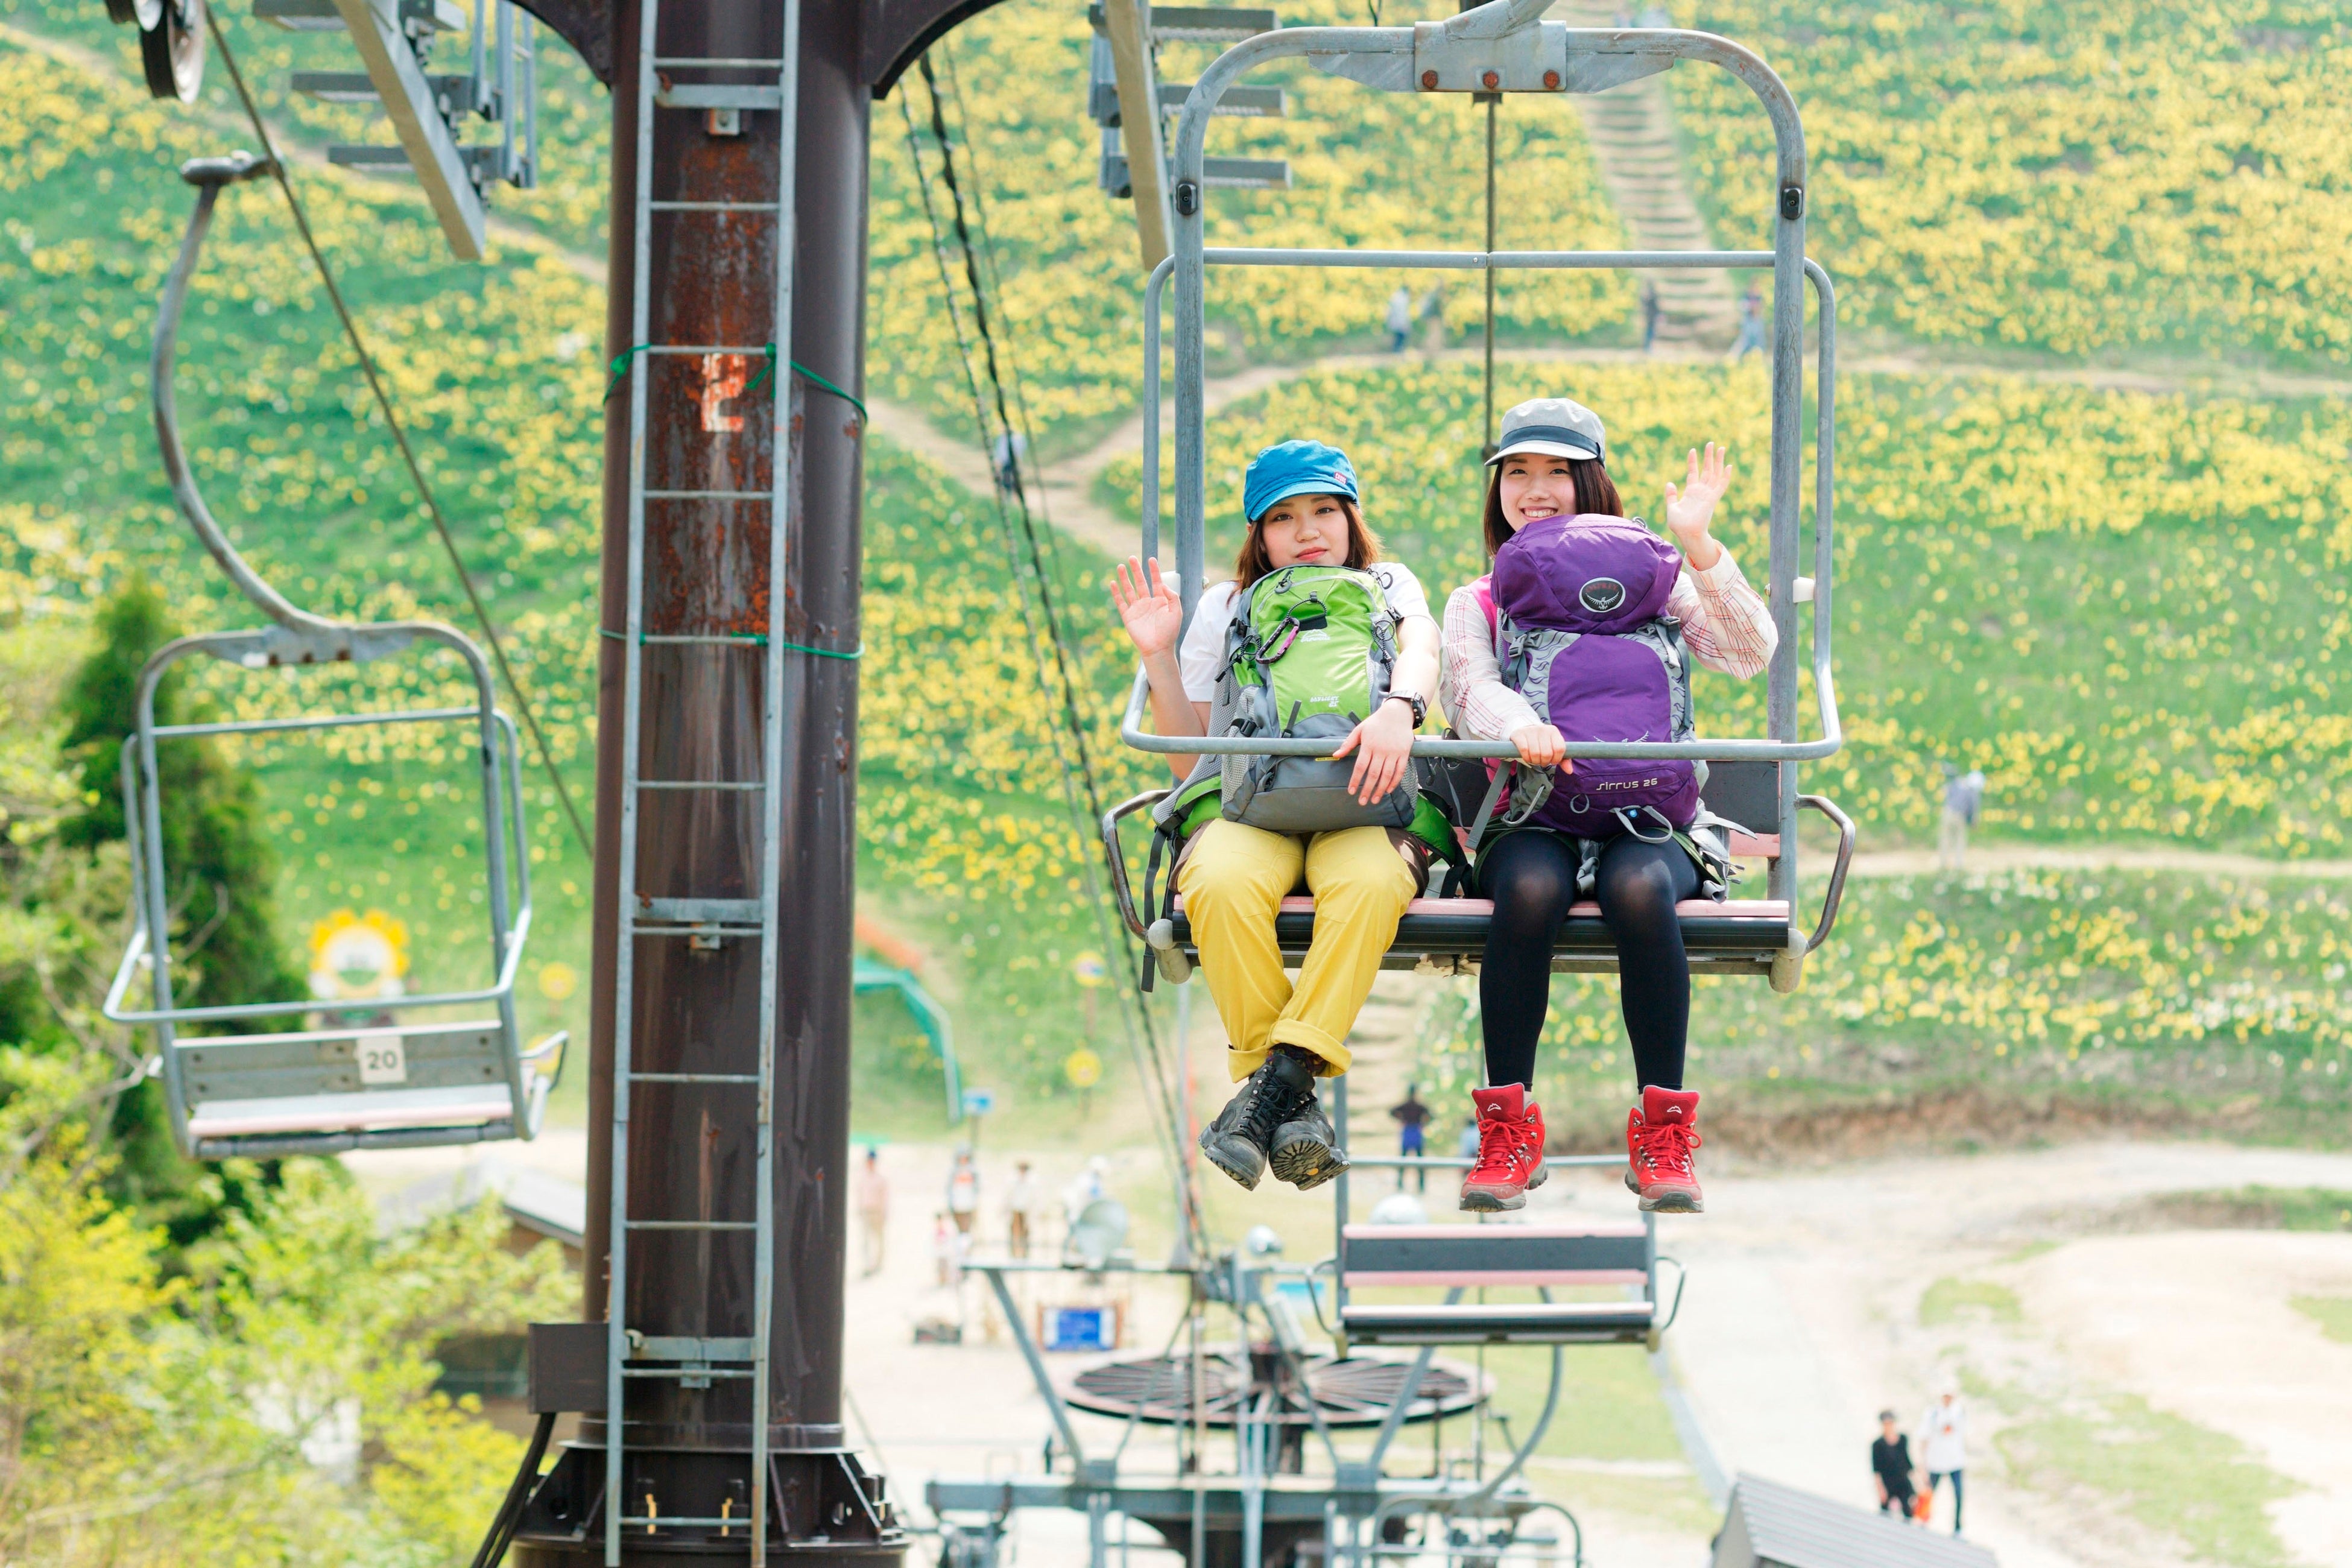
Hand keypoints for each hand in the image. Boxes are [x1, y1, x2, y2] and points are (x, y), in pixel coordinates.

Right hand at [1110, 556, 1182, 657]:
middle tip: (1132, 558)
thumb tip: (1163, 585)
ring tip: (1121, 566)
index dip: (1154, 570)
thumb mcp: (1176, 612)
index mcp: (1160, 601)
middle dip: (1136, 570)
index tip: (1151, 559)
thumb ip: (1172, 596)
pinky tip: (1113, 583)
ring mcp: (1137, 609)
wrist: (1158, 648)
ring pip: (1129, 590)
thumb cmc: (1169, 632)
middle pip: (1141, 582)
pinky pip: (1121, 602)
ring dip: (1125, 578)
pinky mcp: (1128, 616)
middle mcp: (1148, 603)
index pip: (1156, 581)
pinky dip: (1116, 593)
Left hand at [1332, 697, 1415, 803]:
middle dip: (1367, 789)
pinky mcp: (1404, 753)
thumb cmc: (1376, 722)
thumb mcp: (1360, 729)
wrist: (1397, 713)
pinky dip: (1395, 782)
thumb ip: (1348, 743)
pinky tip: (1389, 790)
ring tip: (1375, 800)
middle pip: (1374, 774)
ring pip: (1387, 775)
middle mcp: (1381, 750)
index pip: (1360, 766)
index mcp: (1369, 745)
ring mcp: (1394, 752)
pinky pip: (1400, 771)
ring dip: (1381, 789)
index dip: (1355, 780)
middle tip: (1362, 802)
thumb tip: (1335, 755)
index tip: (1351, 791)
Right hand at [1508, 723, 1567, 769]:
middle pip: (1547, 753)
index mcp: (1553, 731)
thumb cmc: (1541, 741)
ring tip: (1535, 760)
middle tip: (1542, 761)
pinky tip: (1527, 757)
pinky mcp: (1519, 735)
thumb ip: (1564, 759)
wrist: (1524, 728)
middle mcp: (1543, 729)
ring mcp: (1530, 731)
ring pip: (1535, 753)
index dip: (1556, 759)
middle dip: (1544, 762)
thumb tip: (1569, 771)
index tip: (1552, 761)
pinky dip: (1526, 758)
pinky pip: (1524, 750)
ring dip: (1535, 761)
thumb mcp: (1553, 747)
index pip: (1559, 748)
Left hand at [1663, 442, 1730, 569]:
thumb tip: (1669, 483)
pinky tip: (1728, 466)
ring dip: (1718, 461)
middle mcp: (1701, 491)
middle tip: (1711, 443)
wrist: (1686, 534)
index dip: (1693, 462)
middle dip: (1709, 456)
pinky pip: (1721, 486)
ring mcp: (1707, 494)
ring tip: (1721, 448)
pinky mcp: (1712, 499)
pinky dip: (1725, 476)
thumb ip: (1671, 495)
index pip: (1693, 472)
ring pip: (1715, 474)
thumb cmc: (1679, 524)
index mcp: (1691, 492)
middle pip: (1706, 470)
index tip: (1692, 450)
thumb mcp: (1671, 507)